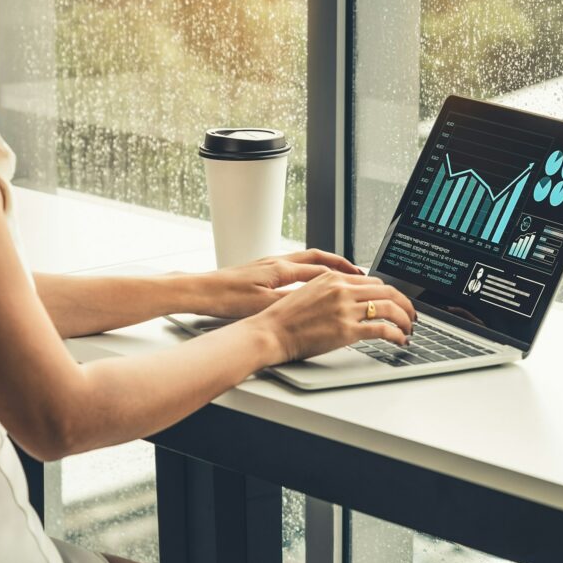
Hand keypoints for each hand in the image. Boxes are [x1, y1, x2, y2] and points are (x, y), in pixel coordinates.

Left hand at [191, 249, 362, 318]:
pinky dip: (308, 271)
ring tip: (338, 274)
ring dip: (324, 266)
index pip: (322, 269)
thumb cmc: (226, 297)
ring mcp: (268, 263)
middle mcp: (277, 261)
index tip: (362, 281)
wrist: (201, 290)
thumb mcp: (263, 304)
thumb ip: (292, 301)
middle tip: (358, 272)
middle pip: (317, 258)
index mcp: (281, 269)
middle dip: (340, 264)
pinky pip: (293, 265)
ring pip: (305, 260)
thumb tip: (317, 302)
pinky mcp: (260, 270)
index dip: (344, 275)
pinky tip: (307, 281)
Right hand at [249, 271, 416, 363]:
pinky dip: (397, 334)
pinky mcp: (346, 329)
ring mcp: (345, 308)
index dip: (390, 292)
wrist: (269, 332)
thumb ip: (332, 293)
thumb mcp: (309, 293)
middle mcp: (341, 289)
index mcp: (333, 278)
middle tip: (411, 315)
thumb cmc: (284, 319)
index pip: (372, 281)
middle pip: (387, 290)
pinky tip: (400, 340)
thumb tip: (352, 301)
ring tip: (409, 329)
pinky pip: (382, 329)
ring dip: (405, 319)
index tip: (396, 302)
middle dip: (405, 304)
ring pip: (389, 307)